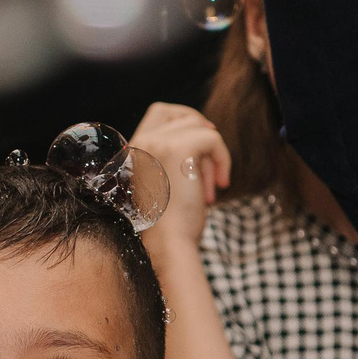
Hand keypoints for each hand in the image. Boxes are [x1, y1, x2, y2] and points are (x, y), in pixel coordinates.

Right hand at [130, 101, 230, 247]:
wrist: (167, 245)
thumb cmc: (170, 226)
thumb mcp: (166, 184)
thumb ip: (174, 159)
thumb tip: (205, 136)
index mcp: (133, 152)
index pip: (159, 114)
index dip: (185, 120)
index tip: (203, 144)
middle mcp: (141, 142)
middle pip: (178, 112)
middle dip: (200, 131)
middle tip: (213, 157)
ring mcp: (156, 143)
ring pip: (198, 126)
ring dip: (213, 155)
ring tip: (212, 186)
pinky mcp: (177, 149)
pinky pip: (212, 139)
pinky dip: (224, 158)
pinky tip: (221, 184)